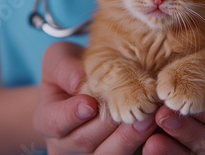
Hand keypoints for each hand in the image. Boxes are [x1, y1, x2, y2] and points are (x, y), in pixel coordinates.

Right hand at [33, 41, 156, 154]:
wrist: (88, 85)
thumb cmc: (71, 69)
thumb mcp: (60, 58)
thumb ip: (63, 66)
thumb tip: (77, 81)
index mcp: (48, 120)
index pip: (54, 123)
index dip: (70, 115)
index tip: (89, 104)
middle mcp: (66, 144)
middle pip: (84, 142)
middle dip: (107, 127)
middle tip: (130, 110)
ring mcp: (91, 153)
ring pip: (108, 154)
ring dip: (128, 139)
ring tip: (147, 120)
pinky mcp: (115, 152)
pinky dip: (142, 145)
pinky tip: (156, 130)